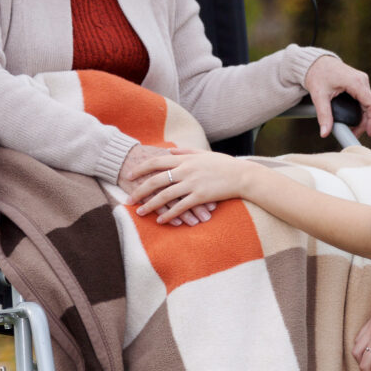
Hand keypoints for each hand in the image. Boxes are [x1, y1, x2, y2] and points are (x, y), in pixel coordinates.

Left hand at [128, 149, 259, 224]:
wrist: (242, 175)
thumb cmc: (224, 164)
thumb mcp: (204, 153)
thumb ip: (185, 150)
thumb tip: (170, 149)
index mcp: (185, 159)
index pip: (156, 161)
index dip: (140, 168)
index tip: (129, 175)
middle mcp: (186, 170)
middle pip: (156, 180)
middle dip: (139, 190)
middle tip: (129, 199)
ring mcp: (192, 184)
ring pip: (165, 195)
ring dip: (150, 205)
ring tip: (140, 213)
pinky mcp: (200, 196)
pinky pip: (180, 207)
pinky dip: (169, 215)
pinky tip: (161, 221)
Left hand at [304, 56, 370, 137]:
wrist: (315, 62)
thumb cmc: (317, 75)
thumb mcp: (319, 96)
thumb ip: (323, 115)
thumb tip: (324, 134)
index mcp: (355, 82)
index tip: (369, 133)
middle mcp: (362, 80)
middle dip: (366, 122)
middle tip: (355, 134)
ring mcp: (362, 81)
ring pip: (369, 103)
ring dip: (365, 117)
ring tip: (354, 130)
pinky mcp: (359, 83)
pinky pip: (365, 99)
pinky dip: (362, 111)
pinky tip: (355, 120)